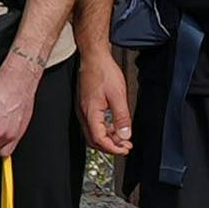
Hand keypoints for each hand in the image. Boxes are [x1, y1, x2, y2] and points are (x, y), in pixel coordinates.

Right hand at [79, 44, 134, 158]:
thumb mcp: (118, 95)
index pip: (99, 140)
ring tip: (123, 139)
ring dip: (108, 138)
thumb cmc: (103, 72)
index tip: (124, 150)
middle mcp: (84, 114)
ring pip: (94, 133)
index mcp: (90, 113)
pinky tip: (115, 127)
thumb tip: (125, 134)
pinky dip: (105, 129)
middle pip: (94, 140)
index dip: (113, 148)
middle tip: (125, 148)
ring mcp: (83, 110)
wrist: (94, 57)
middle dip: (110, 147)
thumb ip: (122, 117)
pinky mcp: (86, 106)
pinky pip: (94, 124)